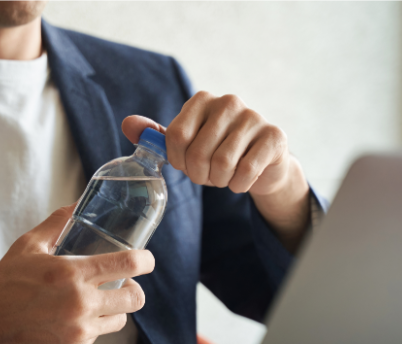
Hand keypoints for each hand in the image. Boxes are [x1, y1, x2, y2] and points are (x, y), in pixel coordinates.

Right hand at [0, 204, 153, 343]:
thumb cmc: (2, 286)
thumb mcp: (28, 246)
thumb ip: (57, 223)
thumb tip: (74, 206)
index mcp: (73, 274)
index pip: (128, 265)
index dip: (146, 261)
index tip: (146, 260)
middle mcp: (81, 304)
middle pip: (135, 298)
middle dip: (134, 288)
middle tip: (126, 284)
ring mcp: (78, 332)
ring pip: (119, 321)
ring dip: (114, 310)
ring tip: (98, 303)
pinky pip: (95, 338)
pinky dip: (90, 328)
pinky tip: (71, 320)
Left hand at [122, 92, 310, 251]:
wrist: (262, 163)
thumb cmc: (218, 152)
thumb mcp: (186, 144)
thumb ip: (157, 135)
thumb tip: (127, 124)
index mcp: (202, 100)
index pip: (175, 138)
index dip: (179, 161)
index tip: (187, 165)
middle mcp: (228, 102)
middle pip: (197, 153)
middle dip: (200, 175)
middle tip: (209, 174)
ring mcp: (254, 117)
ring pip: (222, 164)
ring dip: (220, 181)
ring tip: (225, 175)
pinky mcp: (274, 137)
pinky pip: (245, 171)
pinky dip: (239, 185)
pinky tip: (243, 180)